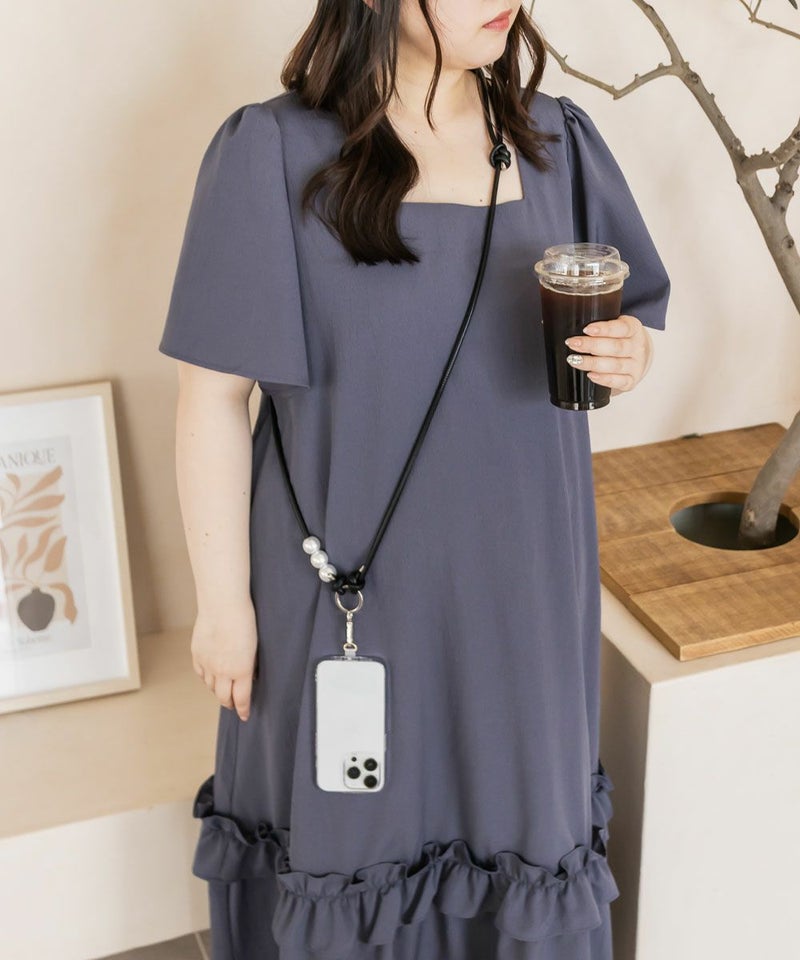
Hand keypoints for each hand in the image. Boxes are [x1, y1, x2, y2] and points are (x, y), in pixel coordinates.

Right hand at [191, 603, 257, 721]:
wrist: (223, 604)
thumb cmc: (244, 620)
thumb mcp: (255, 646)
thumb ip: (250, 664)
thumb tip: (250, 674)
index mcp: (241, 670)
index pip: (241, 698)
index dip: (243, 709)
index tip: (244, 715)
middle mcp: (223, 671)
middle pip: (223, 697)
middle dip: (229, 703)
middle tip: (233, 705)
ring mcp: (207, 663)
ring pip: (210, 686)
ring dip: (217, 690)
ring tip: (222, 690)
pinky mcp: (197, 654)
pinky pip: (200, 673)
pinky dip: (206, 678)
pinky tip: (210, 676)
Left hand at [564, 314, 652, 396]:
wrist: (638, 357)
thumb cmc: (620, 339)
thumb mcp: (616, 327)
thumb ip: (600, 326)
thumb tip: (574, 321)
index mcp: (634, 329)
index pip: (621, 327)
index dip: (604, 329)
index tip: (586, 329)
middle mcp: (637, 347)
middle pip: (615, 347)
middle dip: (591, 345)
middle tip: (573, 343)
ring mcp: (636, 365)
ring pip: (615, 365)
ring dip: (592, 363)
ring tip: (574, 360)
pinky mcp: (631, 381)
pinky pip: (618, 381)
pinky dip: (604, 379)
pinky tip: (590, 375)